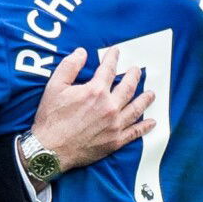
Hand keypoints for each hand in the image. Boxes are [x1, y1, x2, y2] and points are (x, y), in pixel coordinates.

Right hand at [31, 47, 155, 171]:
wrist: (51, 150)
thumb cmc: (51, 118)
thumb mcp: (55, 86)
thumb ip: (69, 66)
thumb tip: (82, 52)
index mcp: (95, 91)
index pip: (108, 69)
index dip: (112, 58)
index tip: (116, 52)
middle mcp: (109, 107)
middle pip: (127, 88)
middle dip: (133, 76)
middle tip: (137, 71)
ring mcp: (114, 125)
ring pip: (136, 109)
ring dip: (145, 100)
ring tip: (151, 94)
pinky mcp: (115, 141)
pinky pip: (134, 132)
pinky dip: (144, 127)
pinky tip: (151, 122)